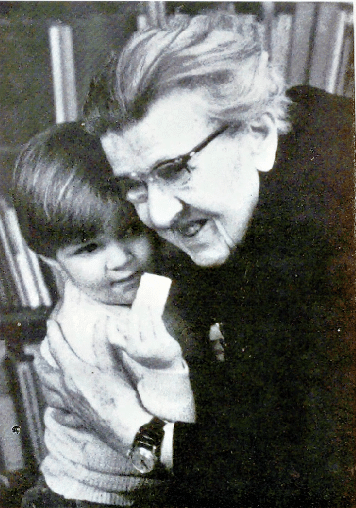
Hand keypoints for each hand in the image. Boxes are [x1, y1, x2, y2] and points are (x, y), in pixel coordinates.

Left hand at [45, 320, 150, 450]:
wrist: (127, 428)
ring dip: (43, 384)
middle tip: (39, 353)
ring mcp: (70, 407)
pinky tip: (54, 409)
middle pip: (45, 374)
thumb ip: (103, 343)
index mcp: (74, 373)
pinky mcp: (78, 420)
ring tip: (44, 377)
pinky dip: (56, 410)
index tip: (50, 323)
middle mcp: (66, 390)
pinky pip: (61, 414)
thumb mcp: (113, 366)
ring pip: (48, 394)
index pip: (58, 349)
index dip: (53, 334)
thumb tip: (102, 321)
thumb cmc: (121, 396)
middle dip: (40, 361)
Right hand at [107, 275, 182, 368]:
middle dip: (135, 310)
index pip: (114, 338)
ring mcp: (151, 347)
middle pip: (133, 325)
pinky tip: (152, 306)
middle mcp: (138, 350)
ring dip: (145, 308)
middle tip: (137, 299)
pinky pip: (156, 323)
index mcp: (129, 350)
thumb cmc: (148, 352)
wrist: (166, 366)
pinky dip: (153, 312)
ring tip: (146, 299)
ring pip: (146, 322)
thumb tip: (120, 317)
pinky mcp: (163, 342)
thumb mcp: (135, 347)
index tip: (109, 317)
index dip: (109, 327)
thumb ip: (127, 335)